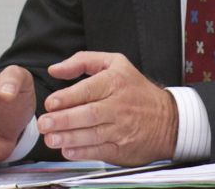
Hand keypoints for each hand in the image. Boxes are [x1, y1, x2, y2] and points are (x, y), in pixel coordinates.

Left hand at [37, 51, 176, 165]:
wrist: (168, 120)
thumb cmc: (135, 88)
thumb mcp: (114, 63)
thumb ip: (82, 61)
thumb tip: (55, 69)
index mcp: (115, 82)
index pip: (89, 90)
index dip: (68, 97)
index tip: (51, 103)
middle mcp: (119, 106)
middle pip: (88, 114)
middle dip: (64, 120)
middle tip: (45, 123)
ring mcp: (122, 129)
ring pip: (93, 134)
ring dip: (69, 138)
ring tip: (51, 138)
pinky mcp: (123, 148)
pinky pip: (101, 151)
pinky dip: (83, 153)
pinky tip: (68, 151)